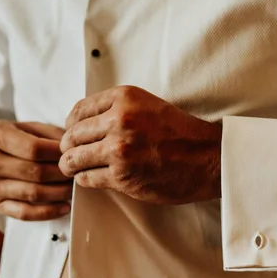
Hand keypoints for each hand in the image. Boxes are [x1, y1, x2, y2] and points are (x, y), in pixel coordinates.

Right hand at [0, 121, 72, 220]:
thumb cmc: (0, 141)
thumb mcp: (18, 126)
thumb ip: (46, 133)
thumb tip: (73, 146)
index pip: (34, 149)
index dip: (58, 153)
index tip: (73, 154)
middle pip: (36, 173)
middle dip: (62, 175)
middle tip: (78, 173)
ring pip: (33, 194)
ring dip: (60, 193)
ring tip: (73, 188)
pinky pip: (25, 213)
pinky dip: (48, 212)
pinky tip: (64, 206)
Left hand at [59, 86, 221, 204]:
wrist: (207, 159)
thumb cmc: (178, 133)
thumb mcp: (146, 105)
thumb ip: (115, 108)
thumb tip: (78, 121)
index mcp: (124, 98)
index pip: (78, 111)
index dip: (71, 125)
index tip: (74, 134)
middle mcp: (119, 121)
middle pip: (71, 136)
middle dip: (69, 147)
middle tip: (72, 154)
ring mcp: (120, 150)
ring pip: (73, 159)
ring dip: (71, 165)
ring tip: (76, 167)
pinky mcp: (122, 176)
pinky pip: (86, 178)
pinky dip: (85, 179)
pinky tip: (92, 177)